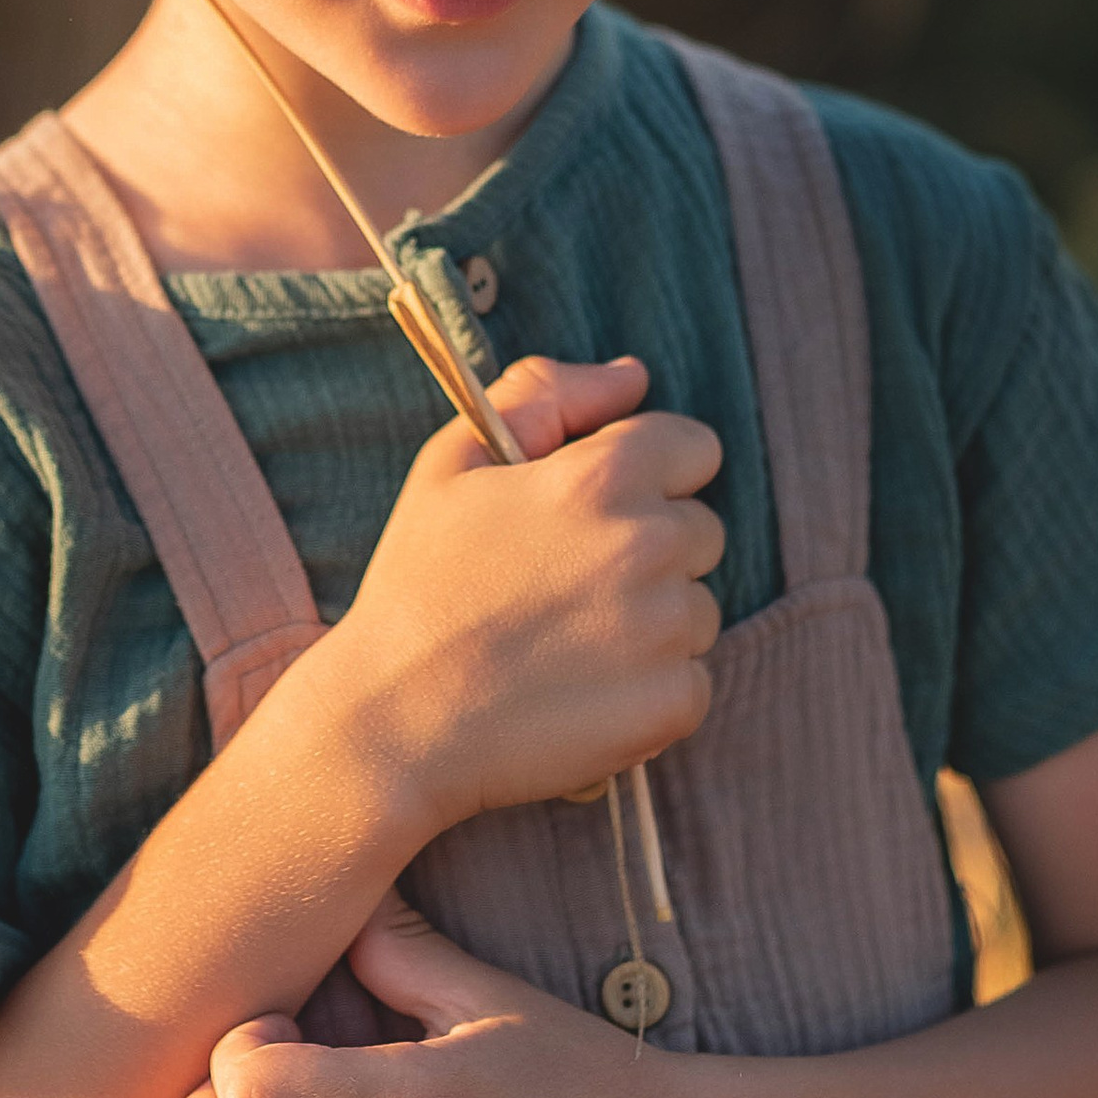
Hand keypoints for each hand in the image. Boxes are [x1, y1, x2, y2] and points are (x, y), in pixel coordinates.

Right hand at [313, 351, 723, 833]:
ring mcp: (666, 629)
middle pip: (701, 531)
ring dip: (651, 622)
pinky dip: (650, 691)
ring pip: (697, 609)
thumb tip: (633, 376)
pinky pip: (692, 682)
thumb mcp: (454, 463)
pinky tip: (581, 693)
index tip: (595, 512)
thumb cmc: (420, 585)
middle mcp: (649, 545)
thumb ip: (545, 393)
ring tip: (565, 644)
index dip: (647, 475)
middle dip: (648, 550)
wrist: (395, 721)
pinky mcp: (672, 703)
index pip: (694, 449)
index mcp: (603, 476)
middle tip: (564, 586)